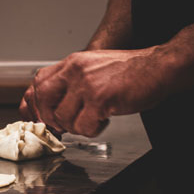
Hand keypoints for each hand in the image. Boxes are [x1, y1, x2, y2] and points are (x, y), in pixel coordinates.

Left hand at [20, 47, 170, 136]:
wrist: (159, 68)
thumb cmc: (129, 73)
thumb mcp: (93, 69)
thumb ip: (71, 83)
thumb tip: (51, 107)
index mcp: (71, 63)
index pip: (38, 83)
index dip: (35, 104)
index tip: (39, 118)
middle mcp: (75, 71)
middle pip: (43, 100)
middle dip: (50, 119)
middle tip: (64, 126)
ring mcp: (87, 85)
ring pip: (63, 118)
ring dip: (77, 126)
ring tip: (94, 119)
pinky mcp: (100, 99)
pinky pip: (83, 126)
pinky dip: (92, 130)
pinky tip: (105, 120)